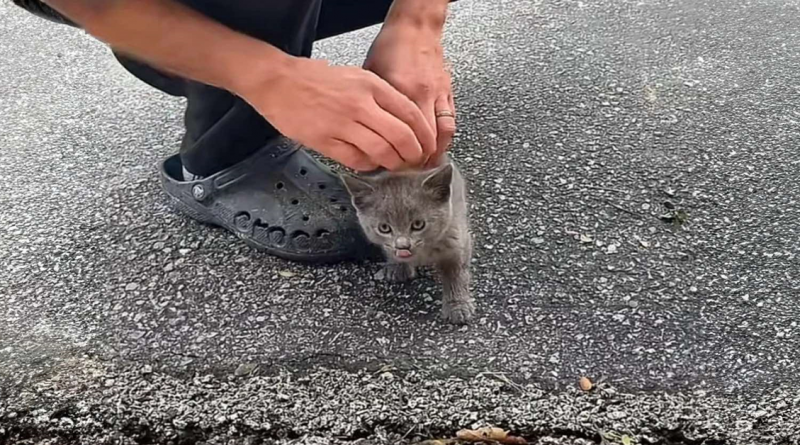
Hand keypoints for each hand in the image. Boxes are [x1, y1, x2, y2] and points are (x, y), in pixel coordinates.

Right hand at [239, 57, 436, 171]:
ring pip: (382, 151)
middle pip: (402, 136)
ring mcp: (343, 123)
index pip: (411, 114)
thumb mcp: (356, 76)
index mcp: (371, 86)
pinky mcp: (325, 140)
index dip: (424, 136)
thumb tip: (403, 122)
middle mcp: (361, 104)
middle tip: (415, 162)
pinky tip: (369, 163)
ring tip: (394, 166)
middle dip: (414, 155)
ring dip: (393, 163)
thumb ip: (380, 97)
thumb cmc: (315, 78)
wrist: (277, 81)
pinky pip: (356, 160)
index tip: (427, 146)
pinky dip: (368, 165)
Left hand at [364, 20, 454, 166]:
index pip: (402, 133)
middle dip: (419, 159)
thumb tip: (365, 129)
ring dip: (436, 151)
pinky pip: (451, 120)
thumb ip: (372, 104)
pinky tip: (437, 145)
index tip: (392, 164)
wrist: (416, 28)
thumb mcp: (370, 74)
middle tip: (410, 169)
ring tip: (426, 163)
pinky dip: (445, 136)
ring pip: (444, 133)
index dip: (399, 153)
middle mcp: (423, 94)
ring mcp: (439, 94)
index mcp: (400, 91)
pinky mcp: (448, 92)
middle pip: (427, 139)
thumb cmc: (390, 47)